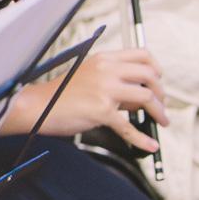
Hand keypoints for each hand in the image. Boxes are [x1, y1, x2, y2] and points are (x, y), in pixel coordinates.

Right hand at [34, 48, 166, 150]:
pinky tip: (149, 144)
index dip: (156, 68)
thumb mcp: (88, 76)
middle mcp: (107, 70)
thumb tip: (138, 98)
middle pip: (149, 75)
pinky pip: (129, 127)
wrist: (38, 106)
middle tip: (160, 105)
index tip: (158, 81)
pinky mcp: (101, 111)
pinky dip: (142, 138)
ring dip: (158, 111)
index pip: (142, 54)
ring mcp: (105, 90)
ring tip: (160, 121)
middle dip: (160, 92)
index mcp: (104, 59)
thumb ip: (114, 82)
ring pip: (146, 96)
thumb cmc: (60, 94)